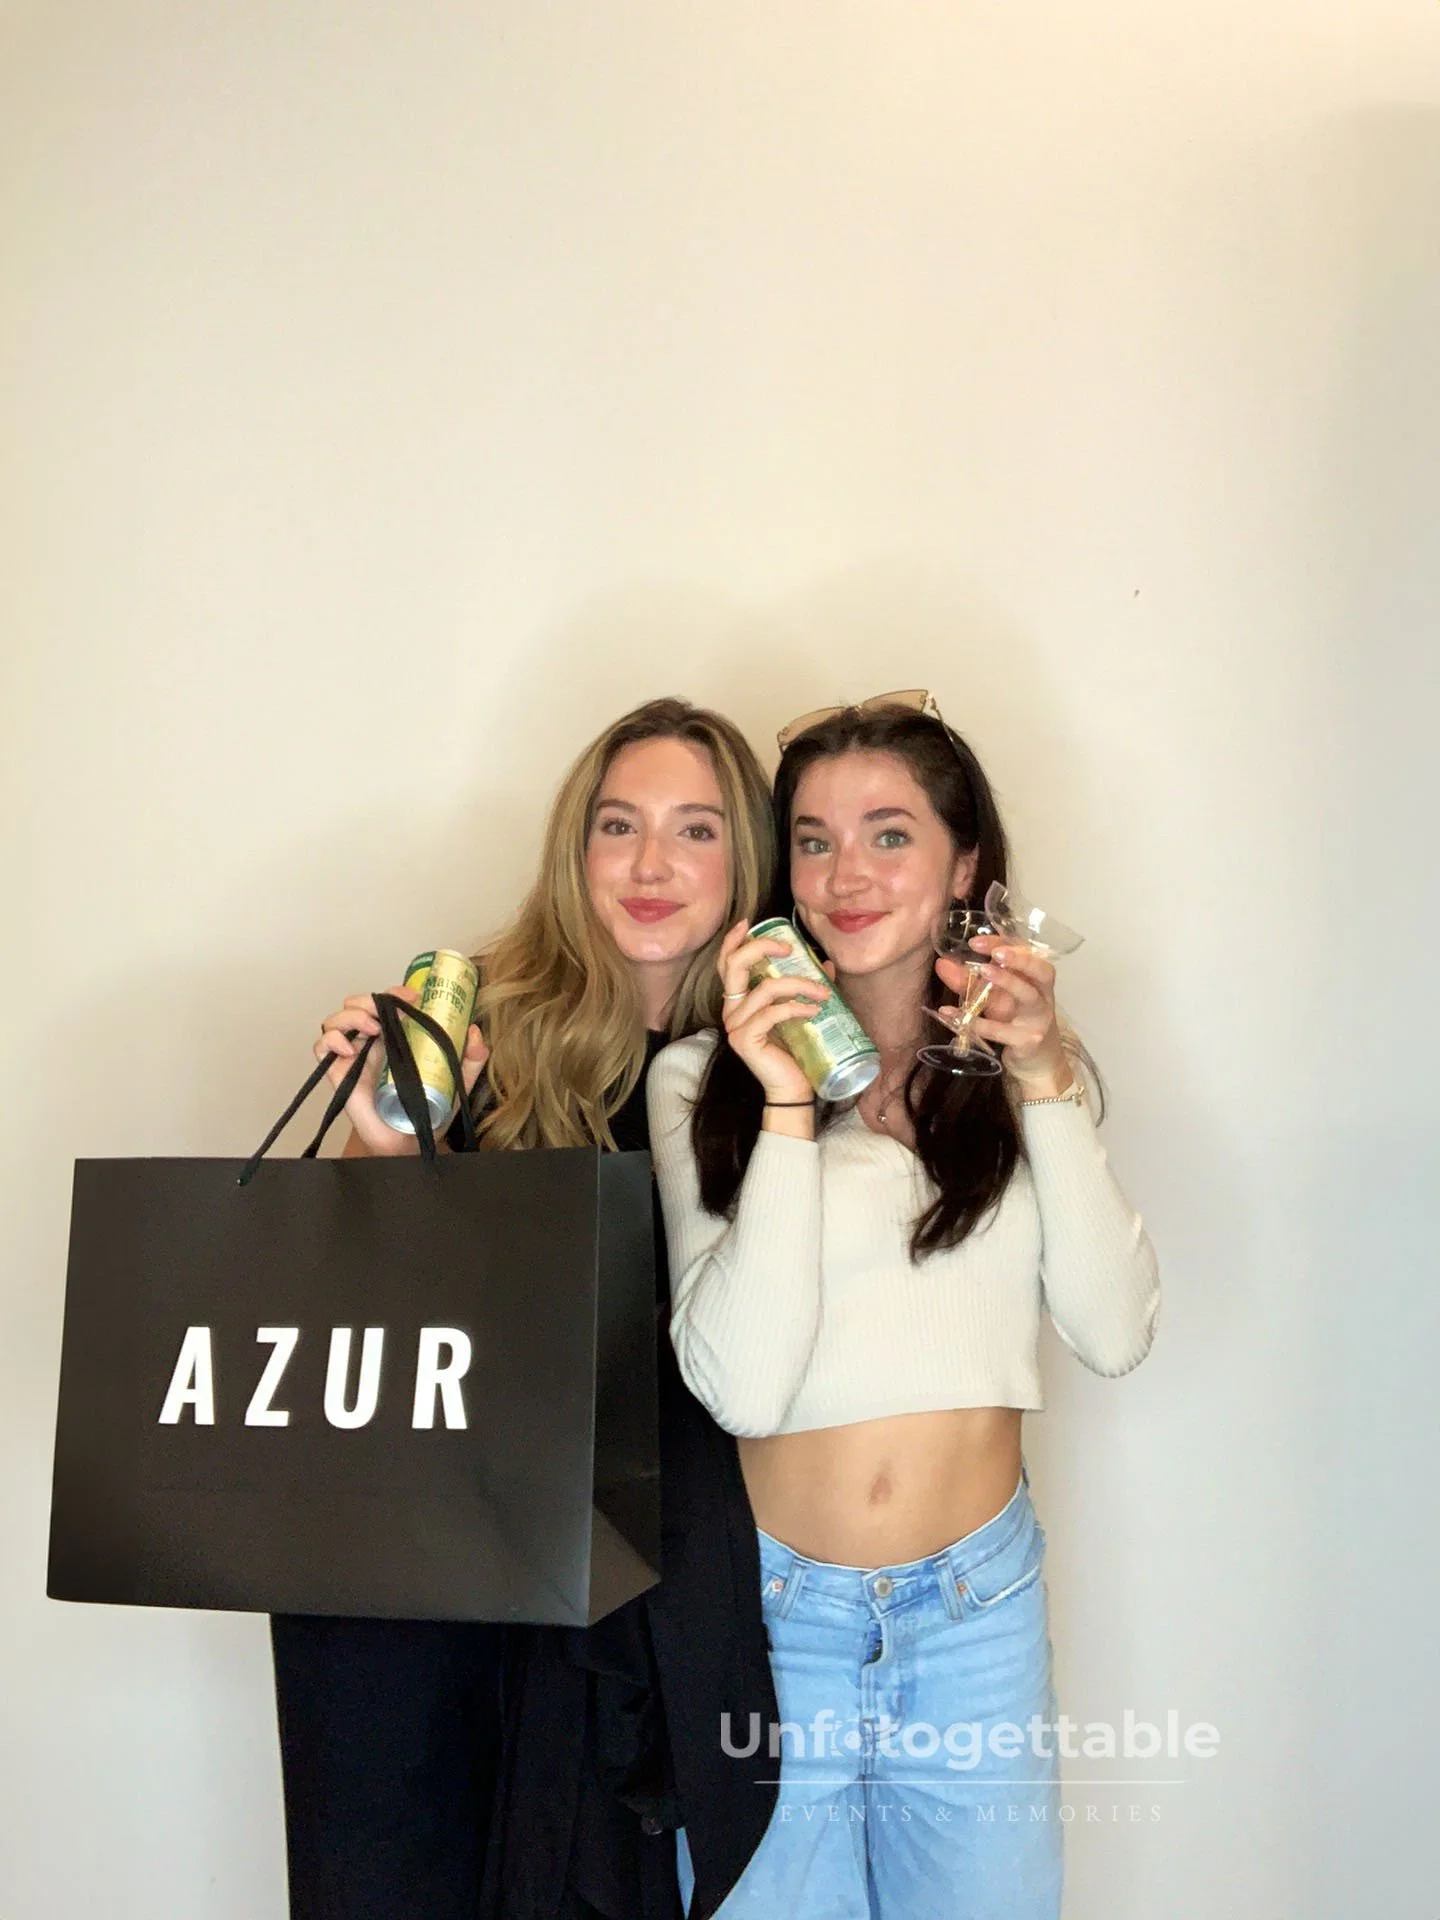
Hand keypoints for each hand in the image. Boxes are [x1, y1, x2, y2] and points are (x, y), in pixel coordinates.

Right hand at [315, 986, 490, 1155]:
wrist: (408, 1141)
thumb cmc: (428, 1110)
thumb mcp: (457, 1080)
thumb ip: (471, 1058)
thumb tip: (476, 1033)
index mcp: (397, 1035)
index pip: (387, 1002)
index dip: (394, 992)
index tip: (412, 996)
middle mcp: (373, 1041)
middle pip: (358, 1004)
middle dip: (369, 999)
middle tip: (386, 1011)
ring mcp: (354, 1055)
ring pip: (337, 1019)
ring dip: (351, 1015)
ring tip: (372, 1028)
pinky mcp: (338, 1072)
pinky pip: (322, 1047)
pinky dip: (330, 1040)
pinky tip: (348, 1049)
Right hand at [716, 921, 828, 1104]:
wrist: (793, 1088)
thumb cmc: (795, 1050)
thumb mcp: (800, 1011)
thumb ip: (807, 987)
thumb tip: (825, 964)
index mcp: (738, 1001)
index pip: (726, 964)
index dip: (733, 941)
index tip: (749, 923)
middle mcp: (731, 1010)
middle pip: (735, 966)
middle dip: (761, 948)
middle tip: (789, 949)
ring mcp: (735, 1026)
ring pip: (764, 988)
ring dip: (798, 985)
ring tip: (823, 993)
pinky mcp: (745, 1039)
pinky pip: (771, 1013)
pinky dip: (795, 1008)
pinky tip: (813, 1012)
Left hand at [934, 937, 1070, 1093]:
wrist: (1038, 1063)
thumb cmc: (1016, 1023)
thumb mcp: (995, 1000)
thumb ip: (970, 982)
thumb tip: (942, 964)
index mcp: (1037, 979)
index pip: (1025, 953)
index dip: (1004, 944)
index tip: (976, 941)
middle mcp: (1043, 995)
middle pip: (1040, 970)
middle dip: (1019, 958)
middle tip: (995, 952)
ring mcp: (1039, 1018)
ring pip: (1028, 996)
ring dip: (1007, 981)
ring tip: (983, 971)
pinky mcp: (1029, 1041)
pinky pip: (1003, 1030)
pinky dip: (978, 1023)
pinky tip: (954, 1016)